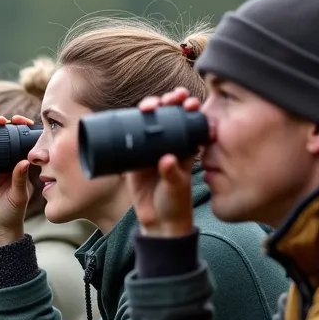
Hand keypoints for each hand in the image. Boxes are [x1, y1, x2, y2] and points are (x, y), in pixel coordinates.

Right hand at [0, 116, 34, 248]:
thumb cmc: (13, 213)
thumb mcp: (19, 196)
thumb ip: (20, 180)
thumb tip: (23, 162)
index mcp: (17, 166)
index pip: (19, 142)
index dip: (20, 129)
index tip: (20, 121)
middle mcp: (3, 164)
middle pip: (1, 139)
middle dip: (2, 126)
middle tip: (0, 121)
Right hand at [125, 89, 199, 236]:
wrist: (158, 221)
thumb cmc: (176, 203)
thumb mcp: (177, 188)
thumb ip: (173, 174)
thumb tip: (167, 159)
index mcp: (185, 148)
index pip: (188, 122)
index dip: (189, 108)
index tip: (189, 103)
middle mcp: (168, 144)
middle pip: (169, 115)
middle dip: (170, 102)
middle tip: (171, 98)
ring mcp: (150, 149)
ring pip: (149, 121)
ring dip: (151, 108)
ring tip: (151, 105)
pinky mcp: (133, 158)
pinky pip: (130, 136)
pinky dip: (129, 124)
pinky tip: (129, 115)